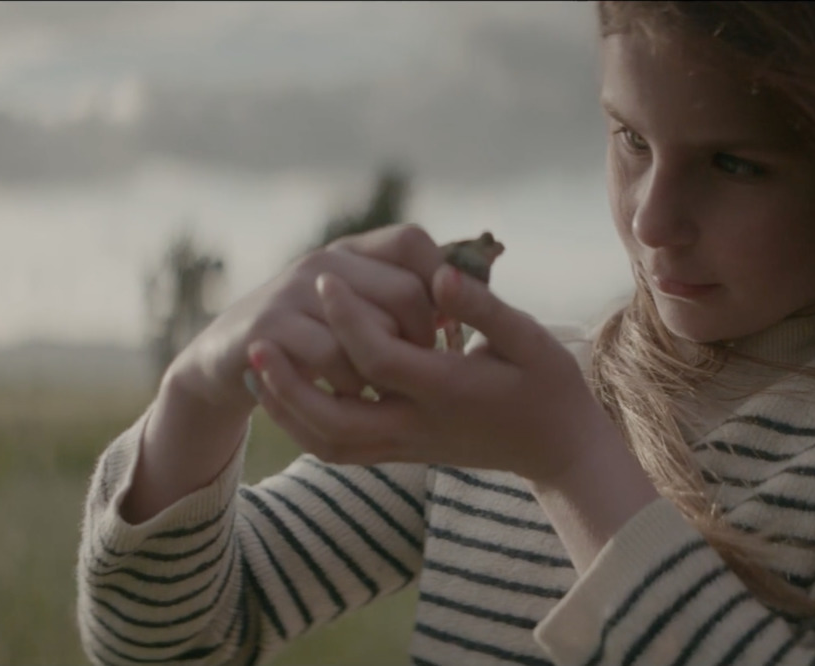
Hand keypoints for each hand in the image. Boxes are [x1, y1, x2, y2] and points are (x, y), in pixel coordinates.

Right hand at [160, 224, 449, 418]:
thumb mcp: (354, 305)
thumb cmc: (310, 336)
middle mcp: (325, 263)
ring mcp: (294, 293)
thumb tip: (467, 304)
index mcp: (352, 251)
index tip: (450, 327)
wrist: (226, 356)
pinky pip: (331, 359)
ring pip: (371, 331)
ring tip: (389, 390)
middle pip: (402, 292)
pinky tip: (356, 400)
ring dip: (387, 371)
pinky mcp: (269, 330)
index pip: (412, 242)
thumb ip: (402, 296)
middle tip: (423, 368)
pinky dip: (351, 386)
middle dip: (421, 337)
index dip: (441, 281)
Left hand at [246, 262, 623, 482]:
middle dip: (290, 381)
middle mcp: (420, 423)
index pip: (381, 357)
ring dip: (287, 408)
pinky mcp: (401, 453)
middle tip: (257, 341)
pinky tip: (283, 394)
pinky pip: (339, 451)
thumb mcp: (530, 338)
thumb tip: (441, 274)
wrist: (557, 447)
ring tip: (256, 368)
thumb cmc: (548, 384)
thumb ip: (482, 307)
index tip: (324, 277)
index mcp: (449, 389)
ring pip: (330, 442)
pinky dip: (303, 427)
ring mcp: (407, 444)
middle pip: (336, 416)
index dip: (347, 317)